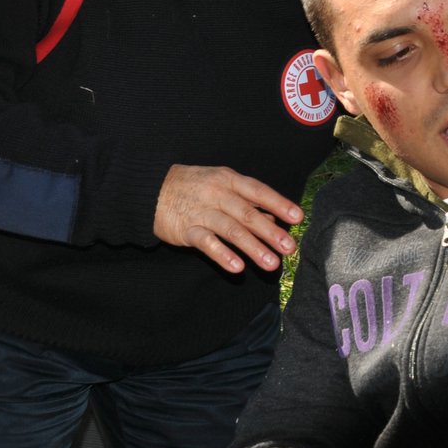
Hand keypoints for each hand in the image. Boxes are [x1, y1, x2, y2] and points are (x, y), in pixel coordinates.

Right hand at [153, 164, 303, 273]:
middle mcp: (218, 194)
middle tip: (290, 248)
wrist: (150, 189)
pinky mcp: (186, 230)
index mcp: (229, 180)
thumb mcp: (221, 184)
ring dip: (253, 248)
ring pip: (232, 230)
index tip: (298, 217)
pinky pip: (207, 243)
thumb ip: (247, 200)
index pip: (259, 191)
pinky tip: (238, 268)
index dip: (279, 204)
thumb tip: (275, 217)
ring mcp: (202, 212)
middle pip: (249, 214)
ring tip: (272, 264)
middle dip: (271, 232)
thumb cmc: (193, 186)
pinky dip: (223, 255)